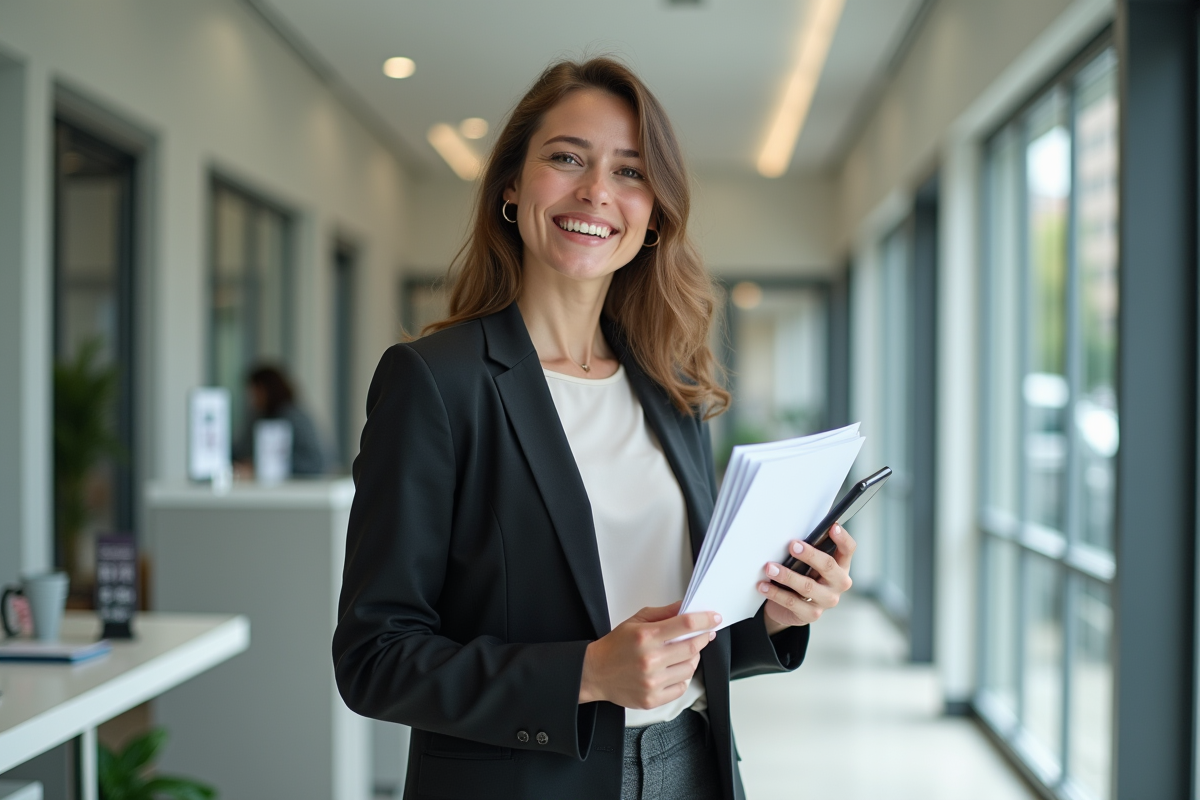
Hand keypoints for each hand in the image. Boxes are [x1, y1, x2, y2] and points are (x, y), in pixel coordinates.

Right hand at [578, 600, 718, 708]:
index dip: (705, 620)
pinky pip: (681, 687)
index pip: (685, 624)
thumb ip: (663, 613)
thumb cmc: (615, 646)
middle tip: (705, 634)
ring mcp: (652, 681)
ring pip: (690, 668)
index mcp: (646, 637)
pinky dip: (682, 677)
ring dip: (692, 658)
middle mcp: (650, 660)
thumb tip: (686, 607)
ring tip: (684, 653)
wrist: (595, 673)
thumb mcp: (635, 621)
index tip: (715, 618)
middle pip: (692, 647)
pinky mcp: (652, 699)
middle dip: (703, 638)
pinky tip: (674, 670)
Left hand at [759, 524, 855, 635]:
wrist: (791, 608)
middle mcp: (838, 584)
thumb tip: (795, 537)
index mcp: (841, 566)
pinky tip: (763, 586)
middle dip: (810, 554)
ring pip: (807, 586)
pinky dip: (775, 592)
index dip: (843, 538)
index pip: (848, 550)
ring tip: (770, 568)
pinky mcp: (811, 614)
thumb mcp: (808, 564)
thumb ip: (809, 552)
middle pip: (828, 566)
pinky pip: (792, 602)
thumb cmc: (802, 577)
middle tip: (792, 545)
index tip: (833, 526)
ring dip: (787, 575)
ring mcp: (826, 600)